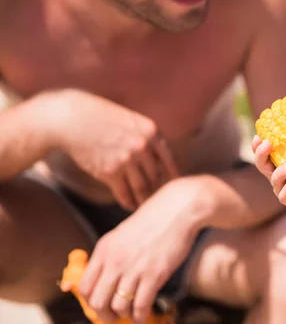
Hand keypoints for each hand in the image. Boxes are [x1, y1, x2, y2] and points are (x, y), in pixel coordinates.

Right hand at [52, 89, 179, 209]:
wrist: (71, 119)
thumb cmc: (101, 118)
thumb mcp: (132, 120)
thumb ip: (147, 138)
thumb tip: (161, 161)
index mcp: (152, 132)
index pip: (172, 159)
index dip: (175, 174)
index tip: (176, 185)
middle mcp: (142, 147)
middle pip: (157, 176)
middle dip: (157, 189)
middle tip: (158, 199)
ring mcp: (126, 160)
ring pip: (142, 187)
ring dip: (144, 199)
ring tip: (145, 206)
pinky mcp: (109, 172)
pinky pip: (124, 193)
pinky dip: (128, 202)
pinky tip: (130, 206)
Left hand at [77, 178, 201, 323]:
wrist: (178, 209)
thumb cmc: (154, 220)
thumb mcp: (123, 234)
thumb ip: (111, 254)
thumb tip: (105, 275)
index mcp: (104, 249)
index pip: (85, 286)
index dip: (90, 301)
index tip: (100, 306)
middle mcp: (115, 261)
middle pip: (97, 302)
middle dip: (104, 315)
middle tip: (113, 317)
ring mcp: (134, 269)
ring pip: (118, 307)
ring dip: (123, 317)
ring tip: (130, 317)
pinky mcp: (154, 275)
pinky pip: (141, 306)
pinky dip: (139, 321)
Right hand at [252, 135, 285, 207]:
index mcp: (279, 163)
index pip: (264, 154)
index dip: (257, 147)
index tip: (258, 137)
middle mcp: (277, 176)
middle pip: (262, 166)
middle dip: (261, 154)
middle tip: (268, 143)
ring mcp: (283, 189)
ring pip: (274, 181)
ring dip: (280, 172)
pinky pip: (285, 197)